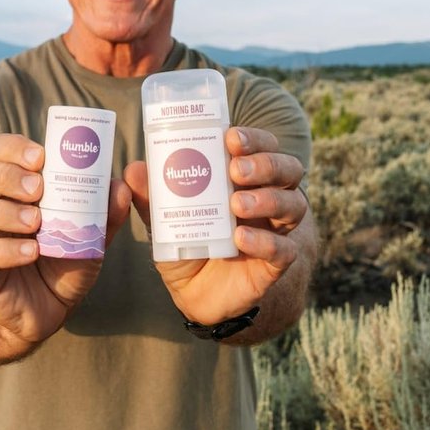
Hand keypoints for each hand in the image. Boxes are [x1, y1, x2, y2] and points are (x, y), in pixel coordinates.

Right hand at [0, 133, 130, 359]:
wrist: (53, 307)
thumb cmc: (67, 258)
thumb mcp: (92, 233)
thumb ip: (106, 211)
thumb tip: (120, 185)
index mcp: (12, 186)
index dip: (12, 147)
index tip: (41, 157)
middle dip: (5, 175)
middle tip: (37, 189)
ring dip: (2, 212)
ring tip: (35, 222)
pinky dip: (5, 250)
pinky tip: (32, 252)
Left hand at [124, 127, 307, 324]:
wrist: (193, 293)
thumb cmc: (186, 241)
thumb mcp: (163, 217)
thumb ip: (151, 194)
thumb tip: (134, 169)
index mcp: (244, 178)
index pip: (263, 147)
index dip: (254, 138)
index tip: (231, 137)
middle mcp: (267, 198)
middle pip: (288, 169)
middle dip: (265, 164)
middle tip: (235, 170)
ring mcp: (274, 231)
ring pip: (294, 205)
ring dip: (268, 199)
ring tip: (236, 204)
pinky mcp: (274, 264)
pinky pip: (284, 250)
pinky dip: (265, 241)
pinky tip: (241, 237)